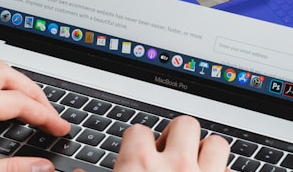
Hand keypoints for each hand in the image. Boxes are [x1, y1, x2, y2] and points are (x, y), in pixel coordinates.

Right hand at [113, 116, 229, 171]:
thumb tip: (76, 170)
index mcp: (139, 166)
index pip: (138, 132)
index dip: (138, 142)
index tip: (138, 151)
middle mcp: (175, 167)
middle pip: (183, 124)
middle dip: (178, 136)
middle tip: (170, 154)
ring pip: (216, 145)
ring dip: (207, 154)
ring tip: (197, 166)